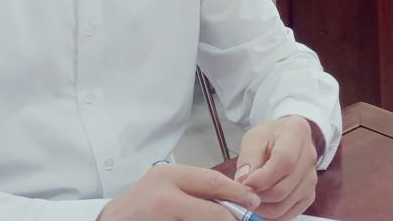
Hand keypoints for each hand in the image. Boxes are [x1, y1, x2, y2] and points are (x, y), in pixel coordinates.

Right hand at [98, 164, 260, 220]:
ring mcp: (161, 219)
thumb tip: (231, 198)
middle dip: (232, 218)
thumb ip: (193, 188)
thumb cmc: (139, 205)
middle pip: (214, 212)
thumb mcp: (164, 184)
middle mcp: (165, 197)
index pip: (213, 182)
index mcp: (168, 176)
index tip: (253, 200)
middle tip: (243, 220)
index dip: (238, 192)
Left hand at [235, 115, 319, 219]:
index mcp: (297, 133)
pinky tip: (261, 204)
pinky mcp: (309, 194)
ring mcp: (311, 178)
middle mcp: (309, 156)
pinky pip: (289, 213)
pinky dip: (271, 214)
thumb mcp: (254, 138)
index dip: (262, 178)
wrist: (284, 140)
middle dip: (258, 196)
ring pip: (284, 204)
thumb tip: (244, 180)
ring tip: (249, 198)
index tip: (244, 183)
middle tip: (242, 193)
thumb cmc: (269, 138)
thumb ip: (249, 157)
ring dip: (262, 207)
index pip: (284, 162)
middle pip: (283, 188)